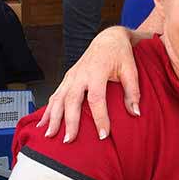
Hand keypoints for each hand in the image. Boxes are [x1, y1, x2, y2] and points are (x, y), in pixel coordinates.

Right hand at [36, 27, 139, 141]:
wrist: (108, 39)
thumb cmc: (121, 55)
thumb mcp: (131, 70)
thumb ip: (133, 92)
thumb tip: (136, 113)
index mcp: (97, 71)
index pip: (97, 99)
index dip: (100, 118)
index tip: (103, 135)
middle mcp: (80, 74)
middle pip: (72, 100)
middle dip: (69, 121)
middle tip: (69, 140)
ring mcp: (71, 76)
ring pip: (58, 98)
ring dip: (53, 118)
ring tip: (49, 136)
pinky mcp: (67, 78)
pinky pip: (55, 95)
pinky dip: (48, 110)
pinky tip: (42, 124)